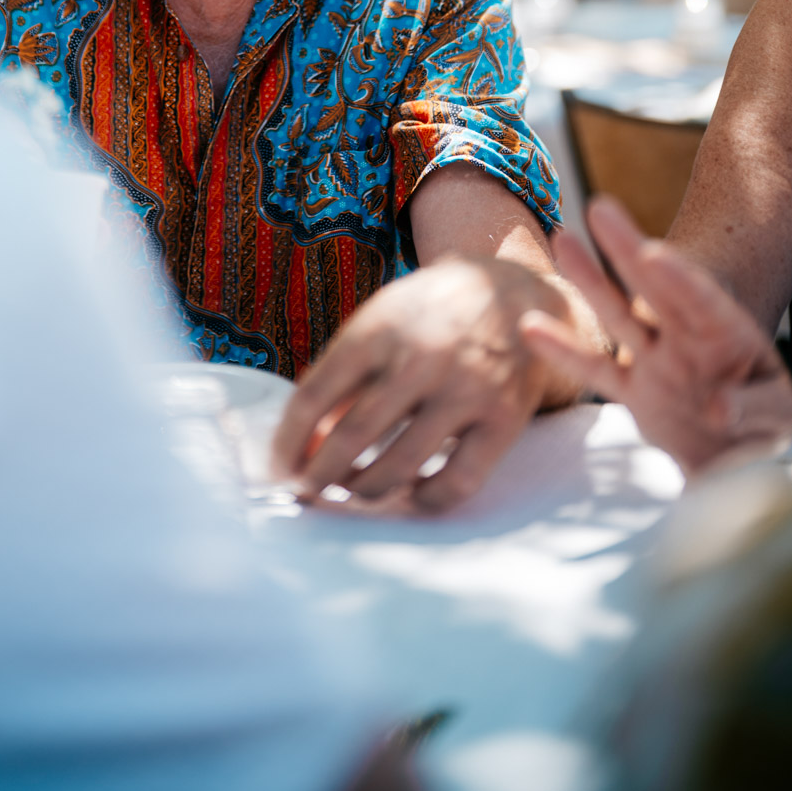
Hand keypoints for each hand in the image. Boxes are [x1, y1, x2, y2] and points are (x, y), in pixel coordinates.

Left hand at [270, 257, 554, 513]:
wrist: (512, 291)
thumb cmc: (429, 312)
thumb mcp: (379, 321)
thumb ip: (344, 376)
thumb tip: (305, 444)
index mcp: (378, 328)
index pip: (313, 396)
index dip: (288, 442)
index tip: (279, 467)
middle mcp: (420, 357)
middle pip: (351, 436)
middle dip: (318, 476)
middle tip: (306, 492)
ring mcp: (465, 389)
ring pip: (399, 466)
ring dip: (365, 490)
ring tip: (354, 489)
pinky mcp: (504, 418)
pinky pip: (457, 482)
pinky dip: (425, 499)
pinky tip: (410, 493)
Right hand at [519, 196, 791, 475]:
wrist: (740, 453)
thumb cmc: (766, 424)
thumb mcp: (778, 416)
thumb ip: (753, 409)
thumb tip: (717, 407)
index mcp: (728, 336)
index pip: (702, 301)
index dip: (679, 278)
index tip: (652, 253)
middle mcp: (686, 339)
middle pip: (654, 288)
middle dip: (626, 248)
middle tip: (600, 207)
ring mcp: (655, 362)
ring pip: (618, 316)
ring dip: (589, 279)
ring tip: (561, 237)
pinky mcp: (633, 392)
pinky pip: (595, 370)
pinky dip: (565, 350)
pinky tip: (530, 326)